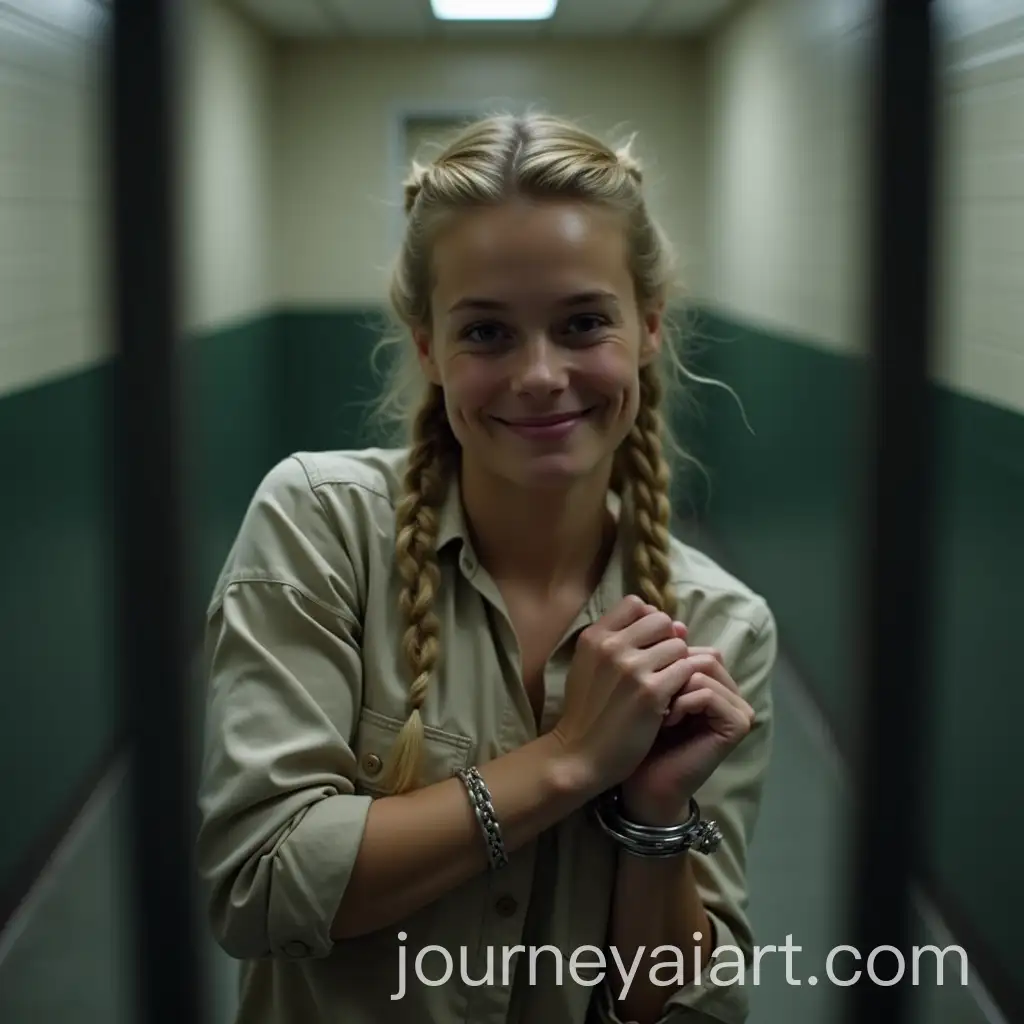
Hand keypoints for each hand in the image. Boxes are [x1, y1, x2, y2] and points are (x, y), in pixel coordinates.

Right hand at [549, 595, 692, 792]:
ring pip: (678, 645)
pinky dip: (684, 684)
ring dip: (677, 664)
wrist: (579, 755)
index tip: (647, 645)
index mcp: (594, 636)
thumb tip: (676, 624)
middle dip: (667, 640)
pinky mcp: (652, 692)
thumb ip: (622, 641)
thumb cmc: (586, 711)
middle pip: (661, 620)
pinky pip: (685, 670)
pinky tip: (671, 701)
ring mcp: (632, 668)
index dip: (648, 621)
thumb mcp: (589, 665)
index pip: (635, 603)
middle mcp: (612, 646)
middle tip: (661, 667)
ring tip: (666, 685)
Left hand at [621, 625, 754, 825]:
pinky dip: (681, 704)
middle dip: (667, 673)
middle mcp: (728, 690)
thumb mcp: (644, 685)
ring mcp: (737, 706)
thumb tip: (676, 621)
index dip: (661, 659)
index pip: (690, 645)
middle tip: (649, 701)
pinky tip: (667, 722)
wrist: (641, 781)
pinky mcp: (737, 724)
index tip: (640, 685)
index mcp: (708, 679)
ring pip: (702, 668)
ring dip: (672, 689)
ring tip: (657, 713)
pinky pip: (707, 692)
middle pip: (700, 653)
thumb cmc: (636, 734)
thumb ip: (659, 654)